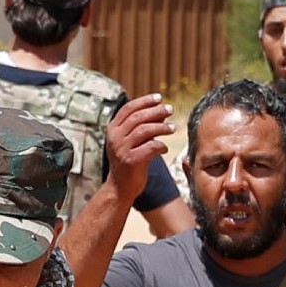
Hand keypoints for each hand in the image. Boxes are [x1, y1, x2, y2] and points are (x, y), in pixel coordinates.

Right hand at [102, 95, 170, 210]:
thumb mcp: (131, 142)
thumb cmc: (128, 163)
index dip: (144, 101)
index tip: (159, 98)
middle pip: (138, 117)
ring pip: (144, 130)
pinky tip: (165, 148)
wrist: (120, 188)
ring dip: (161, 127)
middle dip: (156, 111)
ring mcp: (122, 149)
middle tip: (170, 109)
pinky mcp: (131, 161)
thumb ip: (142, 126)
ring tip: (172, 128)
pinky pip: (150, 148)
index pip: (128, 109)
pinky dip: (160, 146)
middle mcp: (115, 138)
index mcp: (113, 129)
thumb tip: (160, 112)